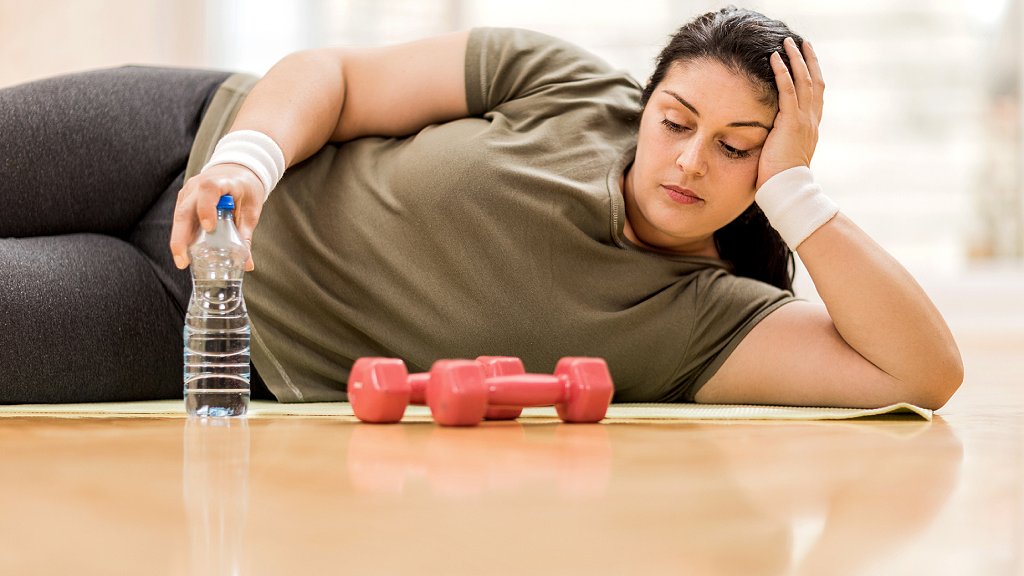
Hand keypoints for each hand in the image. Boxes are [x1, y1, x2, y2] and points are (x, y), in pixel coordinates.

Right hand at [169, 163, 265, 270]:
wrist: (237, 170)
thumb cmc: (245, 188)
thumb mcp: (251, 209)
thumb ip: (246, 235)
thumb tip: (248, 264)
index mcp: (220, 181)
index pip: (209, 189)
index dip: (207, 208)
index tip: (210, 228)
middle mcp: (198, 185)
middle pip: (185, 210)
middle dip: (181, 237)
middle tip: (183, 260)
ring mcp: (188, 192)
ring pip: (179, 216)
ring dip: (178, 240)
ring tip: (182, 261)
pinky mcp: (184, 200)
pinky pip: (180, 218)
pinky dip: (182, 235)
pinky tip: (185, 251)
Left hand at [756, 37, 824, 190]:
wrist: (788, 189)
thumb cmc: (782, 179)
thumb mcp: (785, 154)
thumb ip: (782, 140)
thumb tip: (770, 137)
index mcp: (811, 128)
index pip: (815, 95)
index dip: (813, 76)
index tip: (808, 61)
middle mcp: (812, 120)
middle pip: (814, 82)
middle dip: (808, 60)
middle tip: (801, 43)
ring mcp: (804, 120)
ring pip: (803, 81)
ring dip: (795, 59)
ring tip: (787, 43)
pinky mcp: (791, 122)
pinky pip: (788, 91)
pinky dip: (782, 73)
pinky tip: (775, 59)